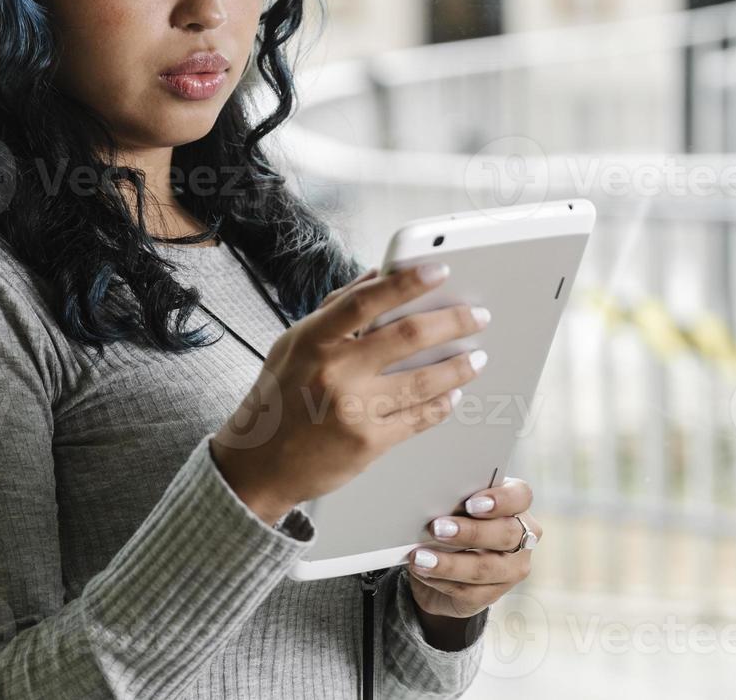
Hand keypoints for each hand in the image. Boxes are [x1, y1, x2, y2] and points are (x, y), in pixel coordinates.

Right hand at [210, 262, 489, 524]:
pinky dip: (441, 404)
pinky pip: (418, 418)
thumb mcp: (294, 345)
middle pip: (408, 337)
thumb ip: (335, 310)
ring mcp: (353, 409)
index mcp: (313, 340)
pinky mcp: (368, 443)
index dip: (407, 283)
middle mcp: (334, 371)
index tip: (439, 271)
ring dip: (458, 367)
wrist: (259, 465)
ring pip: (423, 380)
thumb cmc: (278, 399)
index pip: (366, 301)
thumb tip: (376, 277)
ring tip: (476, 358)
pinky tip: (452, 395)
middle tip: (477, 317)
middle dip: (453, 322)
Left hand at [405, 477, 541, 621]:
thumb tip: (432, 501)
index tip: (471, 503)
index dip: (500, 500)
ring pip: (486, 568)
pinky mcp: (493, 594)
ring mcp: (511, 569)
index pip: (520, 496)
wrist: (443, 563)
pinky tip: (423, 573)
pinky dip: (441, 581)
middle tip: (438, 528)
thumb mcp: (455, 506)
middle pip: (506, 534)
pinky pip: (470, 591)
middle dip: (471, 532)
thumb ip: (454, 501)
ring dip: (450, 563)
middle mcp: (521, 537)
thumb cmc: (453, 520)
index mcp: (516, 505)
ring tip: (421, 558)